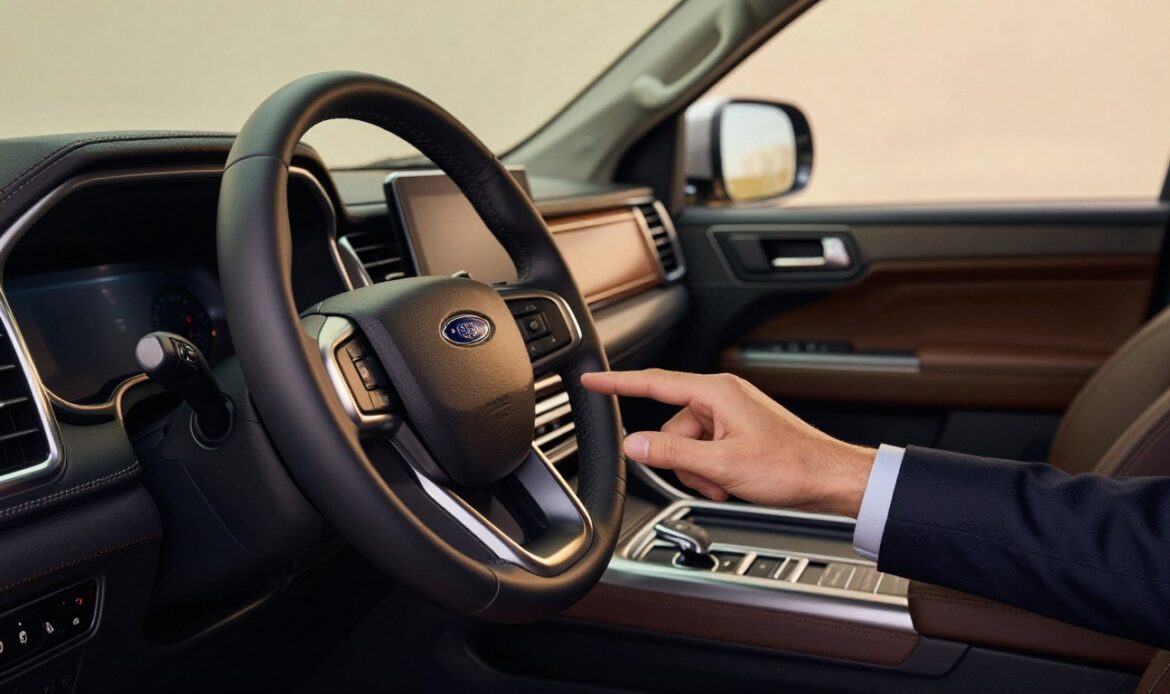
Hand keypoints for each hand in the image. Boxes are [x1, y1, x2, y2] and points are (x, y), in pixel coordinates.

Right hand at [580, 369, 874, 516]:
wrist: (829, 478)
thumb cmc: (790, 467)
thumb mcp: (722, 464)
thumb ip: (672, 453)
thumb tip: (635, 443)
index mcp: (716, 393)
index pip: (653, 383)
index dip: (617, 383)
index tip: (591, 379)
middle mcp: (722, 397)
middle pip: (670, 425)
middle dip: (681, 458)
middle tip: (709, 478)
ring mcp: (731, 414)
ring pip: (687, 442)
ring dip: (699, 469)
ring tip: (726, 482)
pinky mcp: (738, 431)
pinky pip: (705, 449)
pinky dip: (712, 470)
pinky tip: (732, 482)